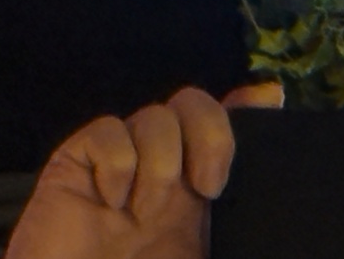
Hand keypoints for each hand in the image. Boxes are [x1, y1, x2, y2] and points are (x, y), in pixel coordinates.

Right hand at [5, 82, 282, 258]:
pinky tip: (111, 202)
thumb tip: (262, 135)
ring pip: (155, 116)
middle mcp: (159, 168)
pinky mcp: (75, 164)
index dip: (247, 106)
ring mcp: (118, 164)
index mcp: (194, 191)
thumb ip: (232, 219)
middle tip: (207, 188)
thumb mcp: (199, 254)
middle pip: (193, 104)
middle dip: (211, 134)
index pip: (223, 126)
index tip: (268, 101)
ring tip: (144, 213)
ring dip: (160, 163)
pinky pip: (107, 132)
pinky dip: (116, 163)